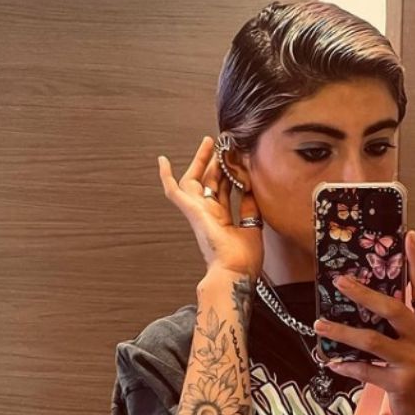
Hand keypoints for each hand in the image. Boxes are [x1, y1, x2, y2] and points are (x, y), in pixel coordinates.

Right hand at [157, 136, 263, 278]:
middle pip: (209, 182)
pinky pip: (173, 191)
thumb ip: (250, 208)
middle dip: (215, 162)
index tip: (238, 160)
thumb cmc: (243, 260)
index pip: (225, 192)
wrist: (234, 272)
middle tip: (222, 144)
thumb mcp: (253, 227)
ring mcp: (198, 212)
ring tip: (209, 142)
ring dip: (201, 161)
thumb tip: (251, 189)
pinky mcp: (191, 211)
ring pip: (194, 181)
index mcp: (222, 221)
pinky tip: (162, 160)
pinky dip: (166, 176)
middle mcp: (208, 215)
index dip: (230, 175)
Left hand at [313, 230, 414, 414]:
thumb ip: (405, 317)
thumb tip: (369, 294)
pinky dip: (347, 365)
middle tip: (340, 282)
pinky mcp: (401, 383)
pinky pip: (367, 370)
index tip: (408, 236)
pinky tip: (331, 360)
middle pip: (393, 309)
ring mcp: (414, 362)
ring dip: (342, 332)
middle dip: (364, 294)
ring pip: (373, 341)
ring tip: (320, 325)